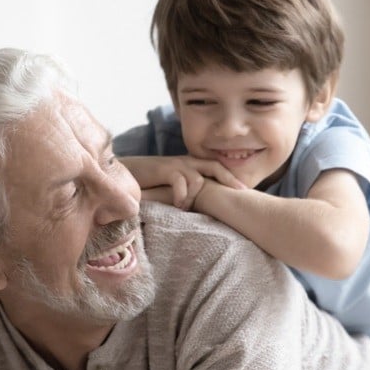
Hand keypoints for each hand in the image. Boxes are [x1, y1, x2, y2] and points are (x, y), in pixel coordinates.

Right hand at [121, 156, 245, 209]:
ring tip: (185, 208)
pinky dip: (181, 195)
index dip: (230, 178)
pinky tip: (178, 205)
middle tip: (240, 193)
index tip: (244, 191)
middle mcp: (185, 161)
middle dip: (228, 180)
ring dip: (193, 197)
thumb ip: (185, 191)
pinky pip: (181, 182)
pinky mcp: (163, 168)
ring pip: (197, 179)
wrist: (125, 173)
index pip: (216, 167)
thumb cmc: (148, 183)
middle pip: (214, 166)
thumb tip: (200, 207)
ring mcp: (175, 164)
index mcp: (189, 165)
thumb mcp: (170, 186)